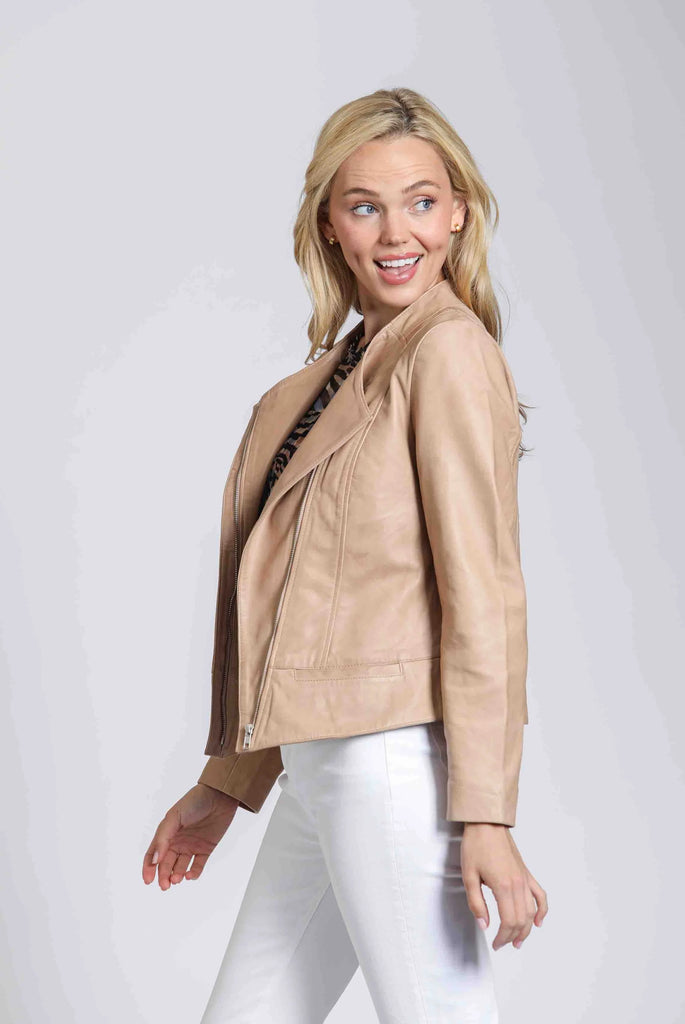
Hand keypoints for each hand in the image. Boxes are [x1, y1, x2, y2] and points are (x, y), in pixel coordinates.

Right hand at [142, 784, 239, 889]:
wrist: (220, 795)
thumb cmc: (194, 802)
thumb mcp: (174, 817)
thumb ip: (163, 838)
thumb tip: (154, 860)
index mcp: (166, 833)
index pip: (153, 854)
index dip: (148, 868)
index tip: (148, 880)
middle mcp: (177, 841)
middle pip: (166, 864)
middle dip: (163, 876)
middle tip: (165, 885)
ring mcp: (191, 846)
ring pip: (180, 867)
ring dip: (176, 876)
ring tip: (177, 879)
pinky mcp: (205, 849)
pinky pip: (197, 866)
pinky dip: (193, 873)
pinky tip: (190, 875)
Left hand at [461, 823, 547, 949]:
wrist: (486, 823)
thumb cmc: (476, 846)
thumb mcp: (468, 876)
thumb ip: (476, 903)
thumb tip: (484, 925)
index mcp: (503, 887)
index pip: (508, 921)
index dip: (503, 937)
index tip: (495, 944)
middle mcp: (518, 885)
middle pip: (521, 920)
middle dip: (512, 936)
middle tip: (502, 944)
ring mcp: (524, 879)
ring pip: (531, 911)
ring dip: (526, 929)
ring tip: (518, 941)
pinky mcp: (526, 873)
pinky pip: (539, 895)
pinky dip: (542, 910)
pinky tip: (538, 921)